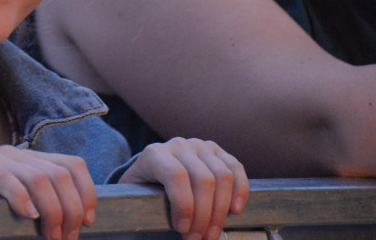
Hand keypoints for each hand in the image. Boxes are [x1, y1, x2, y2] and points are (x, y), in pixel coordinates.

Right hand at [0, 146, 95, 239]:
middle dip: (71, 210)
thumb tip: (78, 222)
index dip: (87, 192)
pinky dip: (22, 199)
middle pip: (59, 174)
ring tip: (52, 237)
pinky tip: (29, 217)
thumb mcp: (20, 196)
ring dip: (52, 212)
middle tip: (68, 238)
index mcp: (32, 157)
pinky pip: (6, 179)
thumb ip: (43, 199)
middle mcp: (18, 153)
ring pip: (38, 178)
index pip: (72, 164)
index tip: (89, 221)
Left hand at [118, 138, 247, 239]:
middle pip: (203, 180)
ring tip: (211, 234)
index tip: (182, 230)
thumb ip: (141, 207)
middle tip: (199, 239)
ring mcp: (200, 145)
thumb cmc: (144, 189)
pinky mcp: (217, 150)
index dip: (183, 205)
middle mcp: (179, 145)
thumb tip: (153, 225)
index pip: (176, 176)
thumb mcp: (134, 196)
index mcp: (155, 154)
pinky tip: (235, 210)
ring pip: (222, 176)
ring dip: (220, 211)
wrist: (151, 172)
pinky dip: (240, 190)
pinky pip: (236, 168)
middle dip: (204, 216)